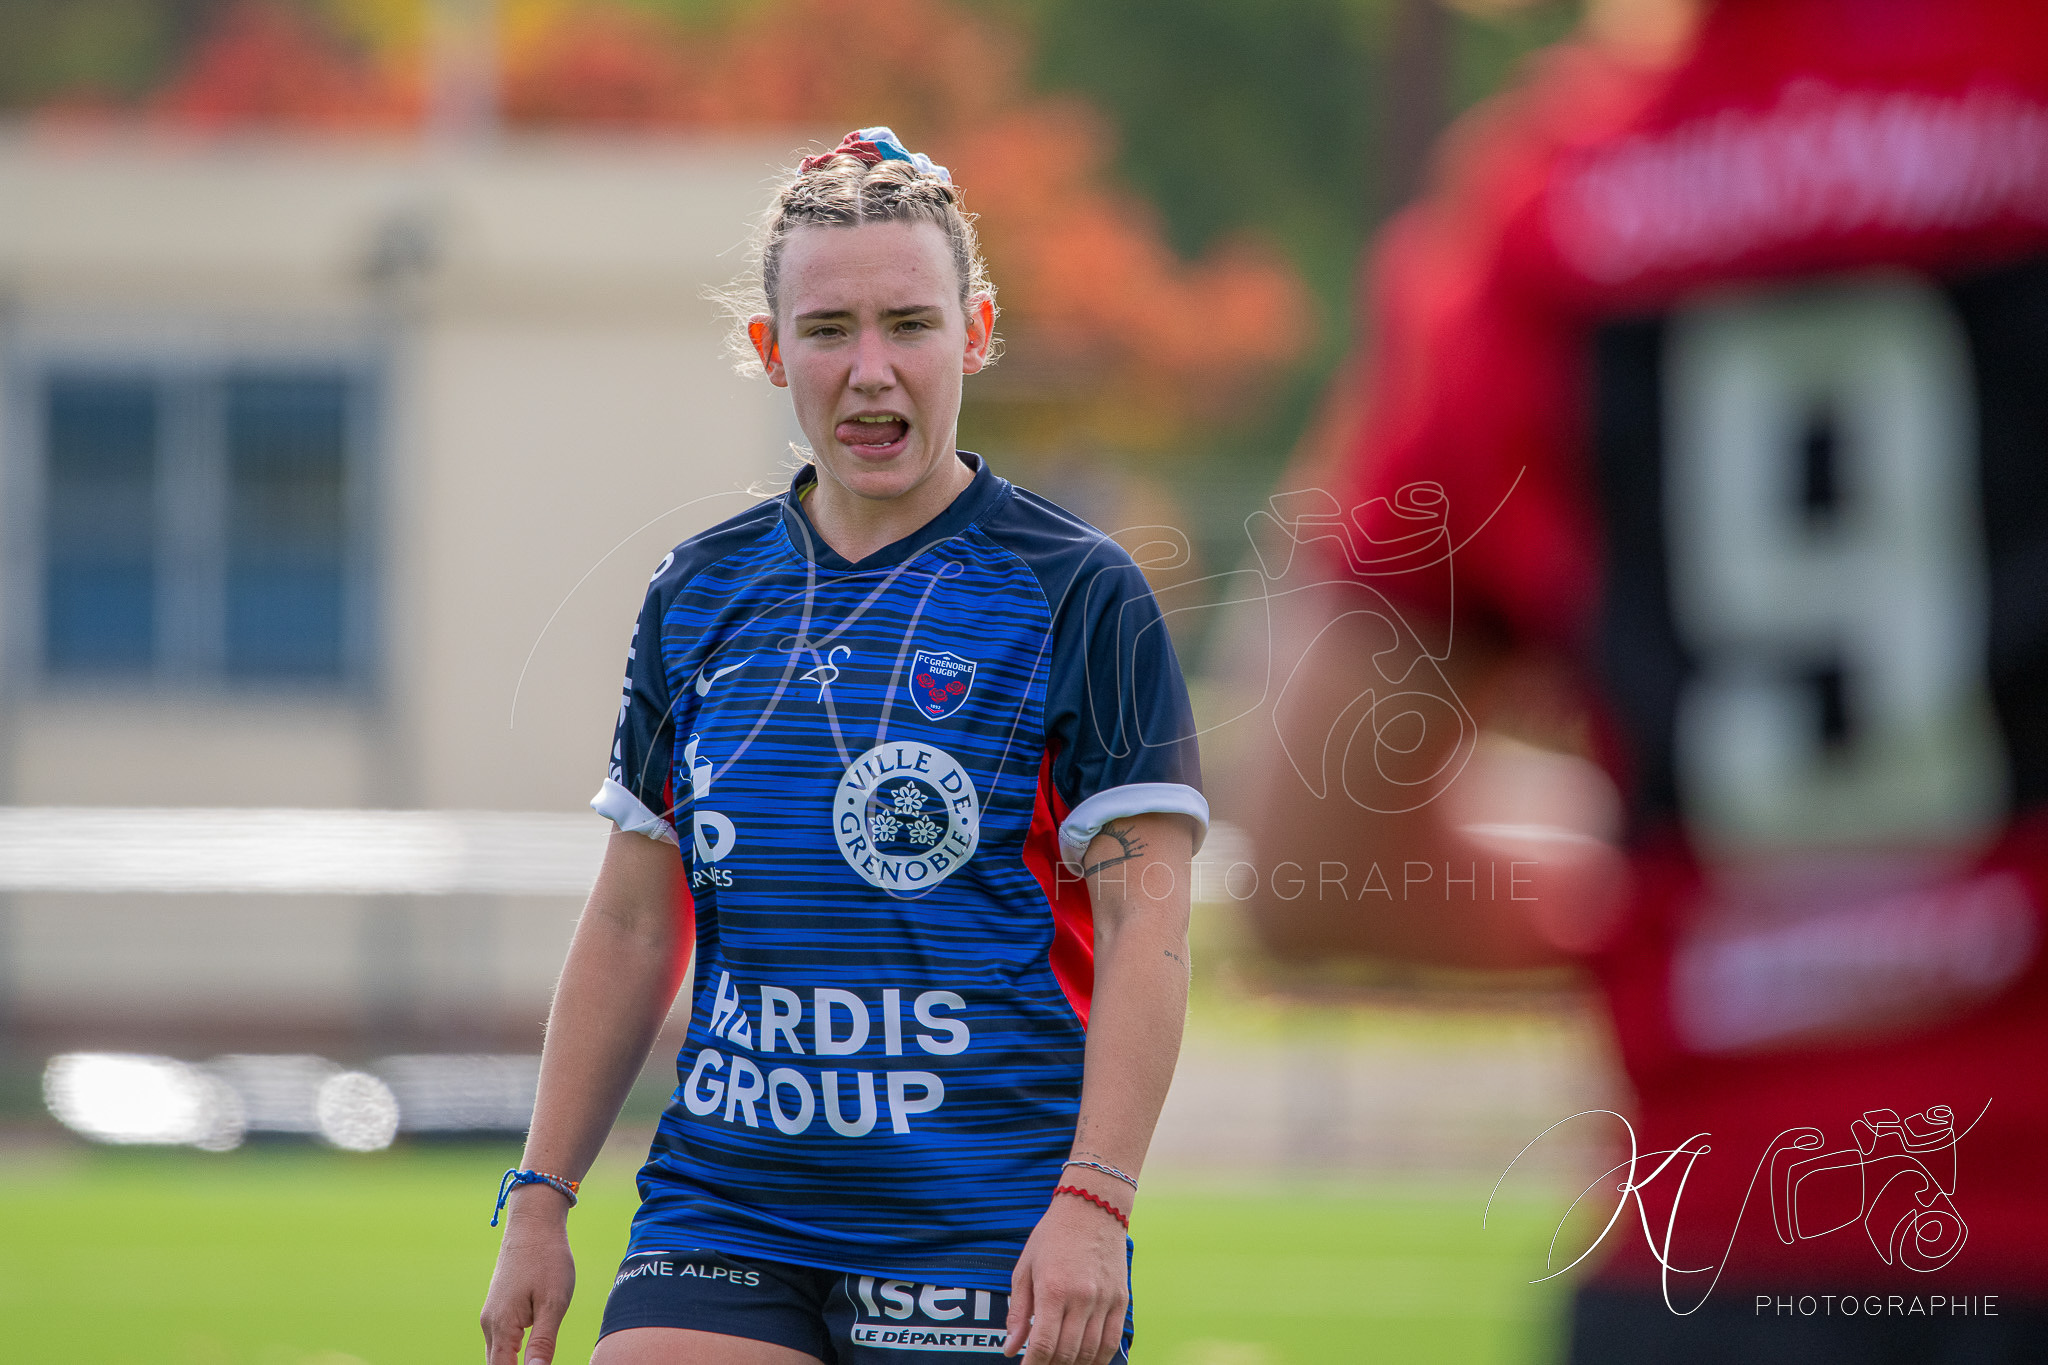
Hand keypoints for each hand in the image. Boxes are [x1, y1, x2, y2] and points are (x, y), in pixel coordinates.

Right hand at [480, 1194, 575, 1364]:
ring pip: (497, 1355)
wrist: (533, 1225)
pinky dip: (511, 1355)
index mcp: (502, 1326)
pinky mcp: (498, 1308)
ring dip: (511, 1364)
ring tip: (533, 1361)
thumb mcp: (553, 1303)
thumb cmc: (547, 1260)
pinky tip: (527, 1357)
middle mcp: (490, 1325)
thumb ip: (543, 1342)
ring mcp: (491, 1316)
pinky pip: (501, 1342)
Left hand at [1003, 1180, 1129, 1364]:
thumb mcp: (1025, 1268)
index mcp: (1053, 1288)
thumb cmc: (1052, 1236)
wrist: (1092, 1207)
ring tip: (1059, 1364)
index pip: (1042, 1344)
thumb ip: (1018, 1312)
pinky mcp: (1121, 1300)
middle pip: (1066, 1353)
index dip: (1032, 1364)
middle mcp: (1081, 1297)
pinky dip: (1099, 1359)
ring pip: (1090, 1352)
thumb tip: (1010, 1349)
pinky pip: (1112, 1341)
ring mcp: (1104, 1300)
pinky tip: (1086, 1362)